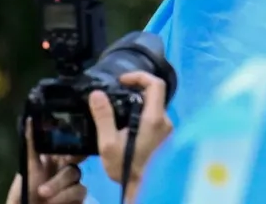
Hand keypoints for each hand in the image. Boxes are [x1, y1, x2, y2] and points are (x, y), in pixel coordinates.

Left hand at [5, 121, 86, 203]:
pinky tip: (53, 201)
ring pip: (75, 174)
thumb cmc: (24, 193)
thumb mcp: (27, 167)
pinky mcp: (79, 197)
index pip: (68, 143)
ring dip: (58, 184)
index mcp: (54, 158)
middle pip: (77, 156)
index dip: (72, 138)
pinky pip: (79, 190)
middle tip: (67, 160)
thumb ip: (31, 144)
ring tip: (43, 193)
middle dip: (75, 156)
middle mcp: (66, 168)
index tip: (72, 133)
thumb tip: (29, 118)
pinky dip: (64, 195)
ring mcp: (73, 183)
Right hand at [89, 72, 172, 202]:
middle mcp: (166, 120)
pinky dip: (142, 115)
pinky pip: (155, 118)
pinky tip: (127, 126)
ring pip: (154, 107)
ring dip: (138, 105)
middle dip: (135, 91)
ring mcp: (168, 130)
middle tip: (116, 96)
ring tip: (118, 113)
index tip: (122, 81)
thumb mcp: (108, 144)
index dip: (139, 76)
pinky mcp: (166, 138)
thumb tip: (96, 93)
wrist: (144, 189)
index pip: (156, 84)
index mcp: (155, 118)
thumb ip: (103, 117)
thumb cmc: (127, 167)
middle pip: (154, 95)